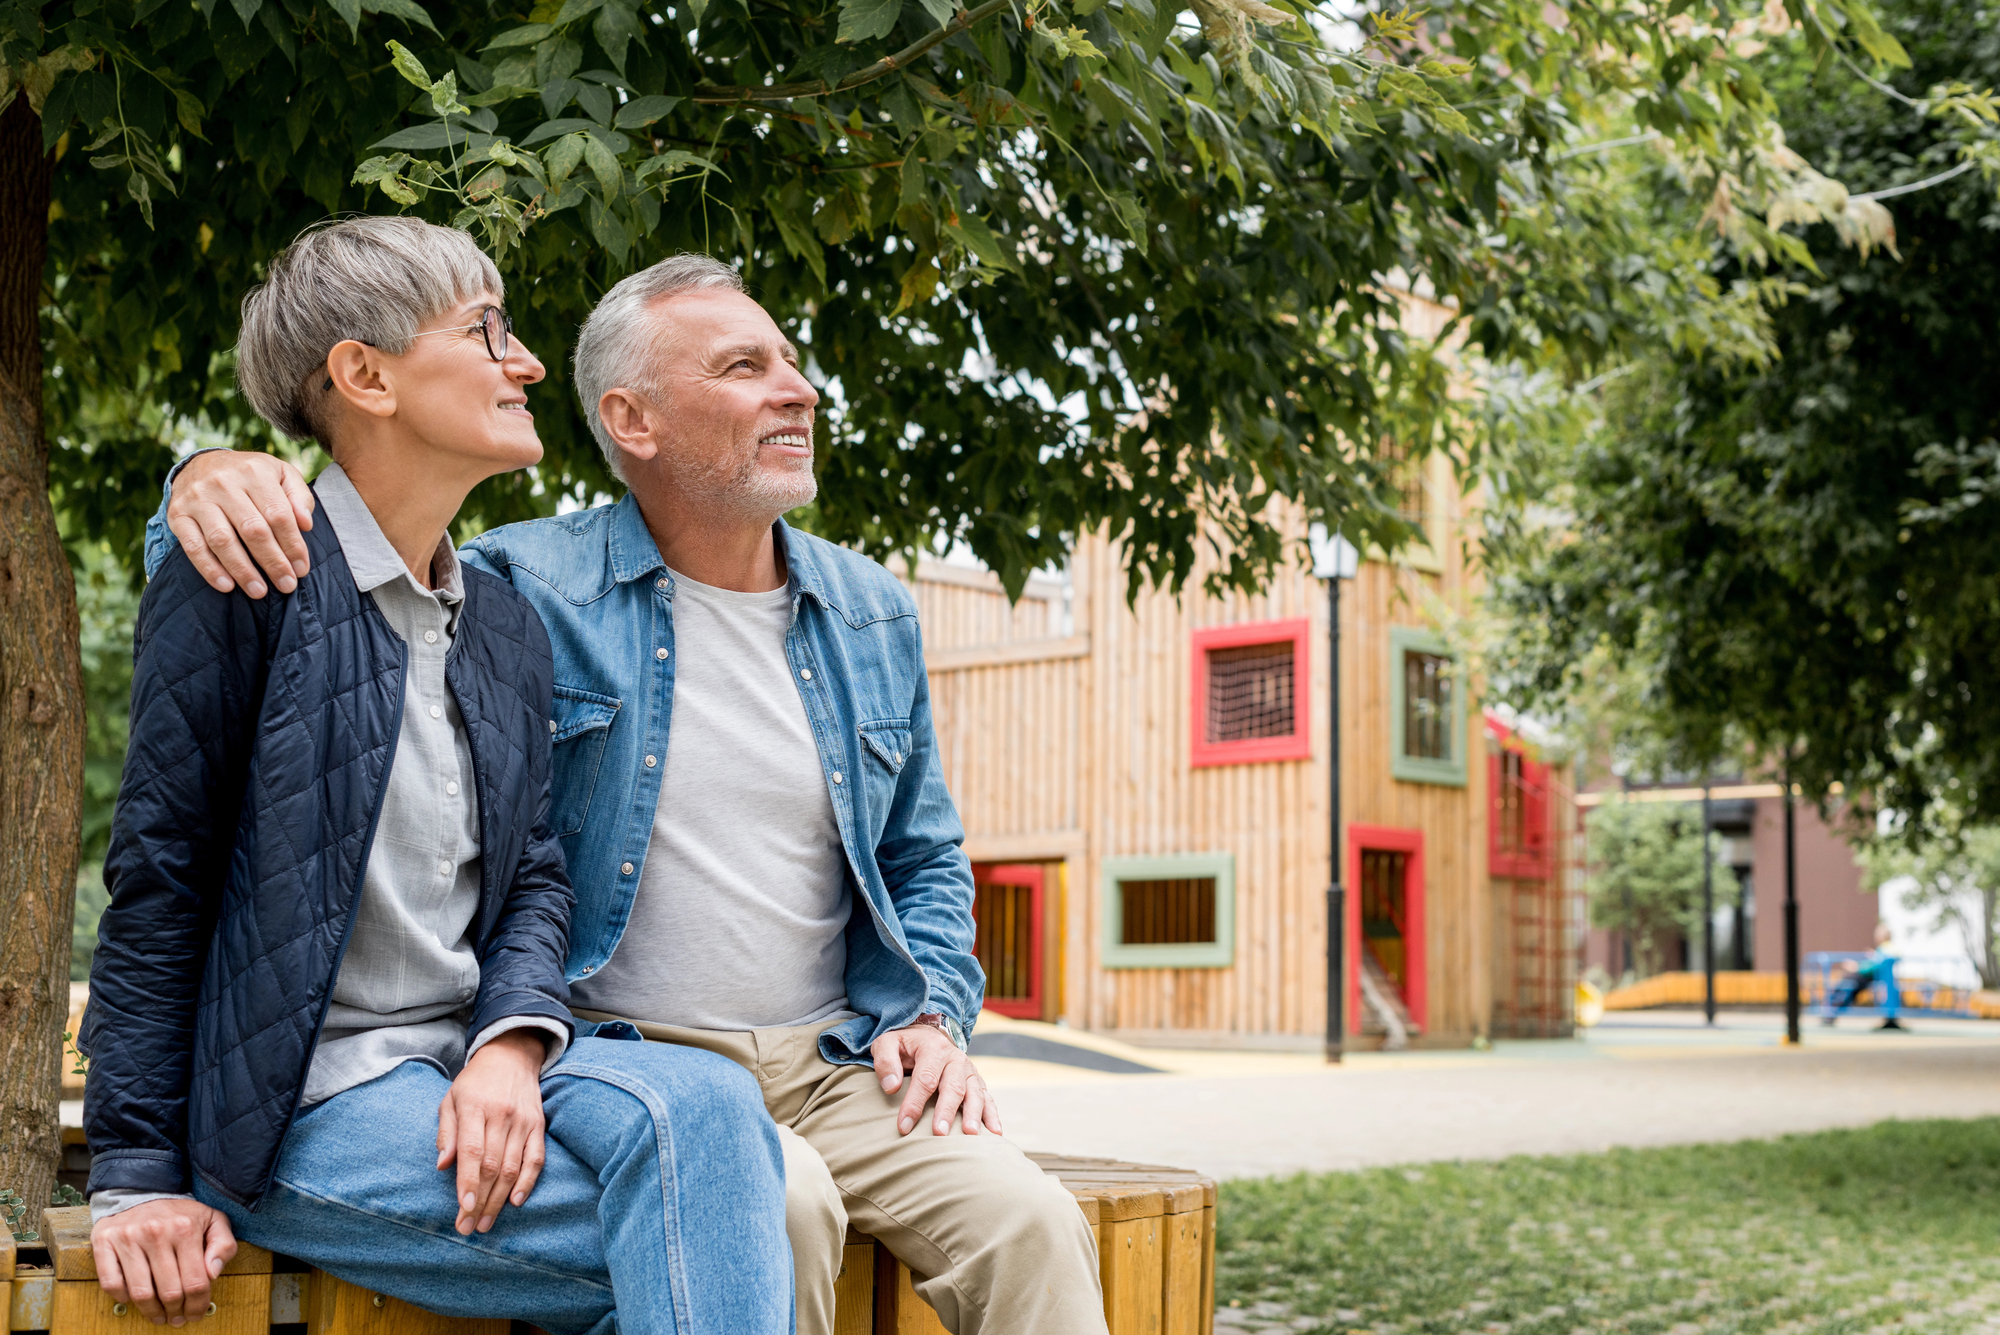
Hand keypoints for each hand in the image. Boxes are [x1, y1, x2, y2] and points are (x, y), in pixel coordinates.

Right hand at [92, 1199, 237, 1325]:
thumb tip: (213, 1273)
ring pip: (141, 1293)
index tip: (196, 1313)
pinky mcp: (104, 1242)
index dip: (198, 1305)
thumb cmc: (181, 1213)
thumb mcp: (213, 1220)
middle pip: (169, 1292)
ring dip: (152, 1312)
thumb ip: (223, 1245)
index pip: (196, 1282)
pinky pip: (111, 1284)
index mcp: (186, 1228)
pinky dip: (123, 1297)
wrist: (143, 1191)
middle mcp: (156, 1232)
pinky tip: (134, 1298)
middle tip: (177, 1318)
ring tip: (159, 1316)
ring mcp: (128, 1238)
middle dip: (176, 1312)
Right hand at [166, 450, 314, 597]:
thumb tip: (306, 524)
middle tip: (286, 585)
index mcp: (254, 472)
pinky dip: (209, 569)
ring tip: (259, 591)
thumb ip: (299, 497)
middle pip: (252, 530)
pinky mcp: (177, 514)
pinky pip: (193, 546)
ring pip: (222, 540)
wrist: (201, 464)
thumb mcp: (281, 474)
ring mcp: (198, 498)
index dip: (292, 545)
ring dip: (242, 570)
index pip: (278, 514)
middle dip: (272, 562)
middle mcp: (224, 483)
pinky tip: (226, 586)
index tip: (301, 569)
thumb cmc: (252, 477)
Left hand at [437, 1030, 548, 1234]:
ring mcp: (523, 1121)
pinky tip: (515, 1202)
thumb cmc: (475, 1082)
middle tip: (469, 1227)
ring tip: (486, 1222)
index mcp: (475, 1107)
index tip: (463, 1208)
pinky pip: (536, 1159)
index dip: (468, 1182)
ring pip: (512, 1167)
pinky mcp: (538, 1125)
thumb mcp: (450, 1099)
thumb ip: (446, 1132)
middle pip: (492, 1165)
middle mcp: (501, 1115)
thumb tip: (442, 1166)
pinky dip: (528, 1182)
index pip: (472, 1150)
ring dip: (499, 1199)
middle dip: (480, 1200)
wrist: (512, 1055)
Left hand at [871, 1024, 1002, 1137]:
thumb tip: (891, 1087)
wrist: (928, 1034)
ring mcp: (969, 1071)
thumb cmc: (904, 1045)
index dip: (914, 1103)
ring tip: (970, 1134)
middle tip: (939, 1133)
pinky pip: (987, 1098)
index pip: (925, 1078)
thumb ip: (885, 1062)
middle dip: (946, 1111)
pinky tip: (995, 1133)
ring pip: (974, 1093)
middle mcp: (955, 1059)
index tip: (904, 1126)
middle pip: (953, 1087)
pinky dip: (992, 1115)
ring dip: (973, 1114)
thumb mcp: (887, 1043)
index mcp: (933, 1049)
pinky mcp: (976, 1082)